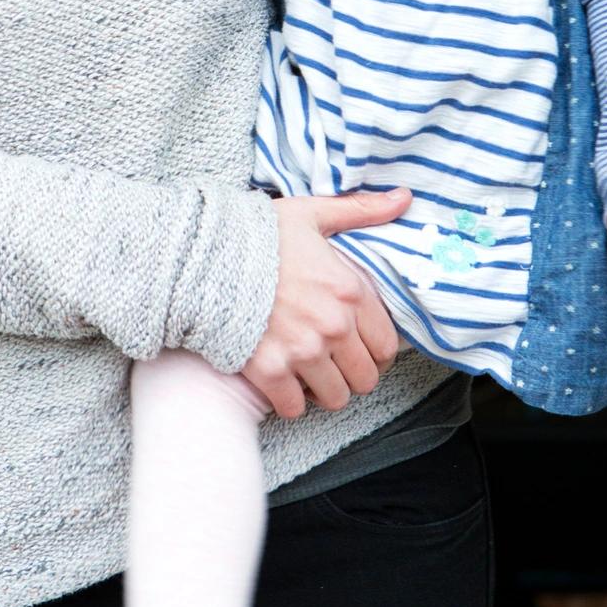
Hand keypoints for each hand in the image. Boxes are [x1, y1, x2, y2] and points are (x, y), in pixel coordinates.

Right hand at [243, 189, 408, 419]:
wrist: (202, 256)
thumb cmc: (258, 234)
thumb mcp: (312, 214)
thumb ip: (361, 211)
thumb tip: (404, 199)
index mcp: (349, 291)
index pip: (387, 345)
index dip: (376, 351)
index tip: (361, 348)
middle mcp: (332, 326)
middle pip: (365, 378)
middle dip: (352, 373)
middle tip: (335, 362)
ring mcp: (301, 351)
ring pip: (335, 398)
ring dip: (324, 390)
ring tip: (310, 372)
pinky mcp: (269, 371)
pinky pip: (293, 408)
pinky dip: (289, 400)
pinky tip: (281, 380)